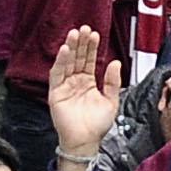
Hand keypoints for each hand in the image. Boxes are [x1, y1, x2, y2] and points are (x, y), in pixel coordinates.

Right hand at [46, 26, 120, 157]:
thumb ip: (113, 81)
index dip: (92, 48)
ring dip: (71, 48)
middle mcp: (76, 82)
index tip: (95, 34)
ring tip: (75, 34)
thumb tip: (115, 62)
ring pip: (67, 63)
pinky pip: (57, 75)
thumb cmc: (97, 124)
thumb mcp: (111, 100)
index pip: (90, 60)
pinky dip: (60, 62)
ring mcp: (65, 86)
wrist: (86, 142)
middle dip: (81, 43)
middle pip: (78, 58)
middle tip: (84, 28)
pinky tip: (65, 50)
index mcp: (89, 82)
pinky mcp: (55, 93)